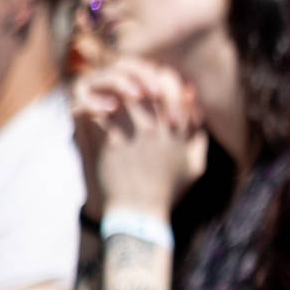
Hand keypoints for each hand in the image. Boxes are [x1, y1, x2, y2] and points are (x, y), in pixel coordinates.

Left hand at [73, 58, 206, 216]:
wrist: (139, 213)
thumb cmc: (168, 191)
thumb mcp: (196, 164)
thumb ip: (198, 131)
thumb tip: (192, 97)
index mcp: (178, 126)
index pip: (170, 81)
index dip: (160, 76)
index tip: (152, 84)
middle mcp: (155, 123)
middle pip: (143, 80)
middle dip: (135, 77)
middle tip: (128, 83)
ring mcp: (131, 130)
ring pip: (118, 89)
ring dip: (111, 87)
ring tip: (108, 93)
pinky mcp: (107, 139)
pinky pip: (95, 109)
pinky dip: (90, 105)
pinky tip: (91, 109)